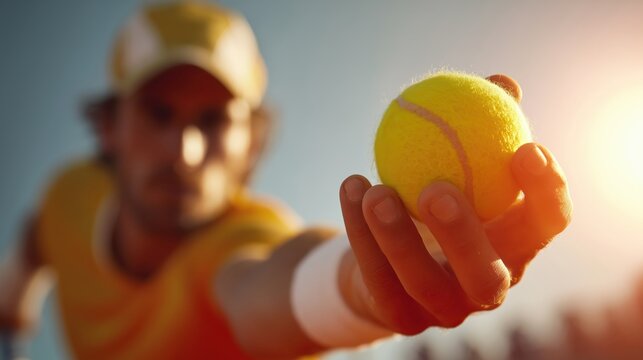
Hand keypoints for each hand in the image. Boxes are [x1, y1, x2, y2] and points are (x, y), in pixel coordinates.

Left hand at [338, 142, 571, 334]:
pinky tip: (351, 187)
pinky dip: (360, 234)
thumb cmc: (436, 196)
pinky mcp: (399, 318)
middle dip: (463, 237)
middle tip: (435, 189)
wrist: (391, 253)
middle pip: (487, 277)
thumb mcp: (460, 159)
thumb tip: (501, 80)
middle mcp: (486, 288)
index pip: (547, 226)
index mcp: (514, 246)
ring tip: (375, 190)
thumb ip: (481, 127)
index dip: (547, 193)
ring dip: (396, 236)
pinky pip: (377, 278)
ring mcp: (442, 310)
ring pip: (422, 283)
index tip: (526, 148)